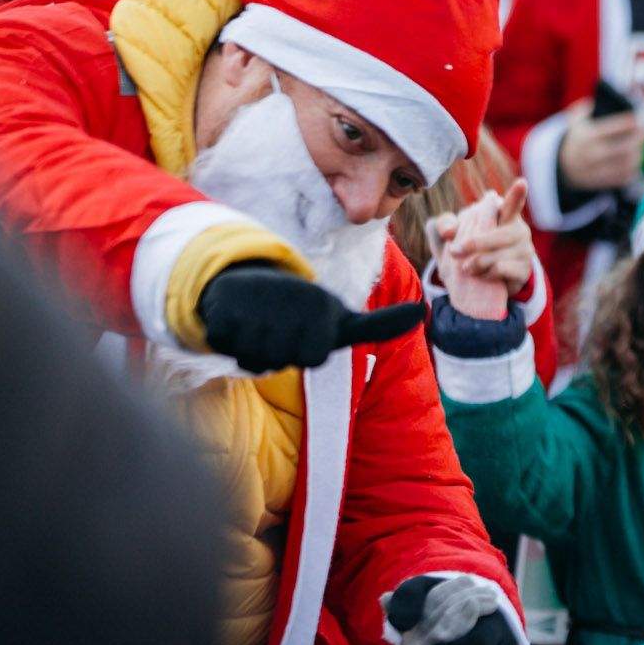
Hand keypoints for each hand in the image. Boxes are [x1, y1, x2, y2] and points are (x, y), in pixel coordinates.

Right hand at [197, 262, 423, 372]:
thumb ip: (381, 324)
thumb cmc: (303, 312)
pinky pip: (228, 349)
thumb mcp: (343, 318)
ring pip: (255, 360)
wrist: (246, 283)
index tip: (306, 331)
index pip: (313, 358)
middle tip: (279, 329)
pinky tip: (237, 322)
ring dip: (255, 351)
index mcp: (320, 303)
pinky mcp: (222, 309)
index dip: (307, 352)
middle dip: (280, 355)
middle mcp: (288, 299)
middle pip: (283, 362)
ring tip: (260, 325)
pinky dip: (230, 343)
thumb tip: (421, 310)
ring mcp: (253, 303)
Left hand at [432, 181, 532, 320]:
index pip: (512, 204)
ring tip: (467, 268)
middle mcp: (520, 230)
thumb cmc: (469, 249)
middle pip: (498, 235)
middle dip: (475, 244)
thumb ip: (445, 225)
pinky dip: (487, 274)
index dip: (518, 194)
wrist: (484, 280)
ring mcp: (525, 251)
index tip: (522, 183)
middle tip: (453, 252)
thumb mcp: (453, 235)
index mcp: (504, 215)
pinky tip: (482, 275)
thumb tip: (449, 231)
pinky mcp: (524, 270)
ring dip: (477, 262)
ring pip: (498, 255)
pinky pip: (502, 270)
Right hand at [556, 99, 643, 192]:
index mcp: (586, 136)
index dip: (629, 122)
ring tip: (640, 146)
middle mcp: (592, 154)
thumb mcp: (577, 118)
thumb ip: (590, 107)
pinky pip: (624, 178)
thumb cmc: (577, 136)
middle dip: (639, 139)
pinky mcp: (602, 182)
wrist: (562, 164)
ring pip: (627, 164)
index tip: (639, 118)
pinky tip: (634, 160)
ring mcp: (597, 170)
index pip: (612, 128)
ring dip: (638, 154)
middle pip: (625, 148)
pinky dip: (633, 169)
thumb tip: (612, 99)